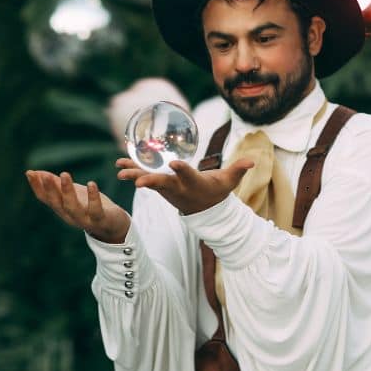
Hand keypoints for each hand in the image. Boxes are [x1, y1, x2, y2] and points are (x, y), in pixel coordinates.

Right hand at [25, 170, 130, 243]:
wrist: (114, 226)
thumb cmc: (90, 207)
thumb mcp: (73, 193)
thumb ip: (57, 184)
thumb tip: (36, 172)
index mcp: (61, 209)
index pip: (45, 199)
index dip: (37, 186)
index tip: (29, 173)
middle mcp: (70, 216)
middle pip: (57, 204)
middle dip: (50, 189)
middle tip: (45, 176)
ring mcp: (85, 220)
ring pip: (73, 208)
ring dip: (67, 191)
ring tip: (65, 174)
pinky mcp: (100, 220)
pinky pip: (95, 210)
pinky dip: (93, 197)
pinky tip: (91, 184)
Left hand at [116, 157, 253, 214]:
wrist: (204, 209)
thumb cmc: (217, 191)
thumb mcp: (229, 182)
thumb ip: (238, 170)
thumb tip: (252, 161)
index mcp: (194, 183)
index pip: (187, 176)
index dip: (181, 170)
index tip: (173, 164)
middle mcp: (178, 187)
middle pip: (162, 183)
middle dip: (150, 181)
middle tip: (137, 181)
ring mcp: (167, 188)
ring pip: (148, 180)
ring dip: (133, 174)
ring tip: (119, 169)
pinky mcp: (160, 185)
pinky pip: (144, 176)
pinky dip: (132, 170)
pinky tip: (119, 163)